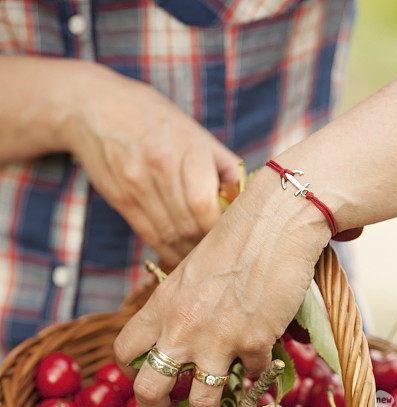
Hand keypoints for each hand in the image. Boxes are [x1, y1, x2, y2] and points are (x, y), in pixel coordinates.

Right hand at [63, 63, 241, 264]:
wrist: (95, 106)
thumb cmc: (155, 119)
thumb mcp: (194, 132)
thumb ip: (223, 166)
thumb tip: (248, 199)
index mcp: (186, 148)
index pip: (204, 205)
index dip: (220, 228)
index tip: (233, 235)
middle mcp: (159, 167)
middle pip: (188, 225)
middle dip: (208, 244)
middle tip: (221, 252)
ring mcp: (136, 185)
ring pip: (170, 236)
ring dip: (189, 253)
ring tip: (203, 257)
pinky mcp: (120, 199)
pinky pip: (150, 236)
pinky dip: (168, 251)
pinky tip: (181, 254)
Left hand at [113, 168, 330, 406]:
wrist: (274, 224)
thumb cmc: (234, 241)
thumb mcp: (190, 273)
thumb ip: (179, 307)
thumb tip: (180, 338)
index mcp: (160, 306)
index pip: (124, 351)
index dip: (133, 368)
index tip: (146, 371)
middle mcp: (181, 329)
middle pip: (149, 390)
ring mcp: (217, 341)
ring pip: (201, 404)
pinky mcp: (253, 345)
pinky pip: (251, 375)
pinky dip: (256, 371)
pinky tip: (260, 356)